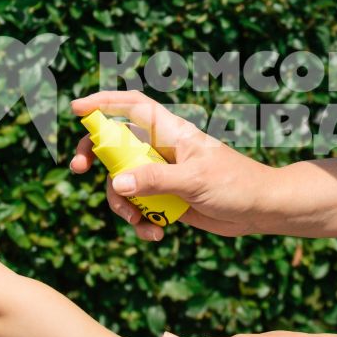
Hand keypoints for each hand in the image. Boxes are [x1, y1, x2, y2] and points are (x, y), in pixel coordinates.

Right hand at [68, 91, 274, 240]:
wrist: (260, 210)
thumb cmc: (236, 184)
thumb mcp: (194, 181)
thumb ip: (155, 181)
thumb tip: (116, 183)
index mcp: (171, 133)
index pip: (133, 106)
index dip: (104, 102)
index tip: (77, 110)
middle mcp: (162, 150)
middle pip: (115, 144)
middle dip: (94, 155)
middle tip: (77, 168)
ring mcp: (161, 175)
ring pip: (121, 181)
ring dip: (121, 203)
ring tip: (138, 220)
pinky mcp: (166, 198)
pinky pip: (138, 206)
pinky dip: (139, 221)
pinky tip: (156, 234)